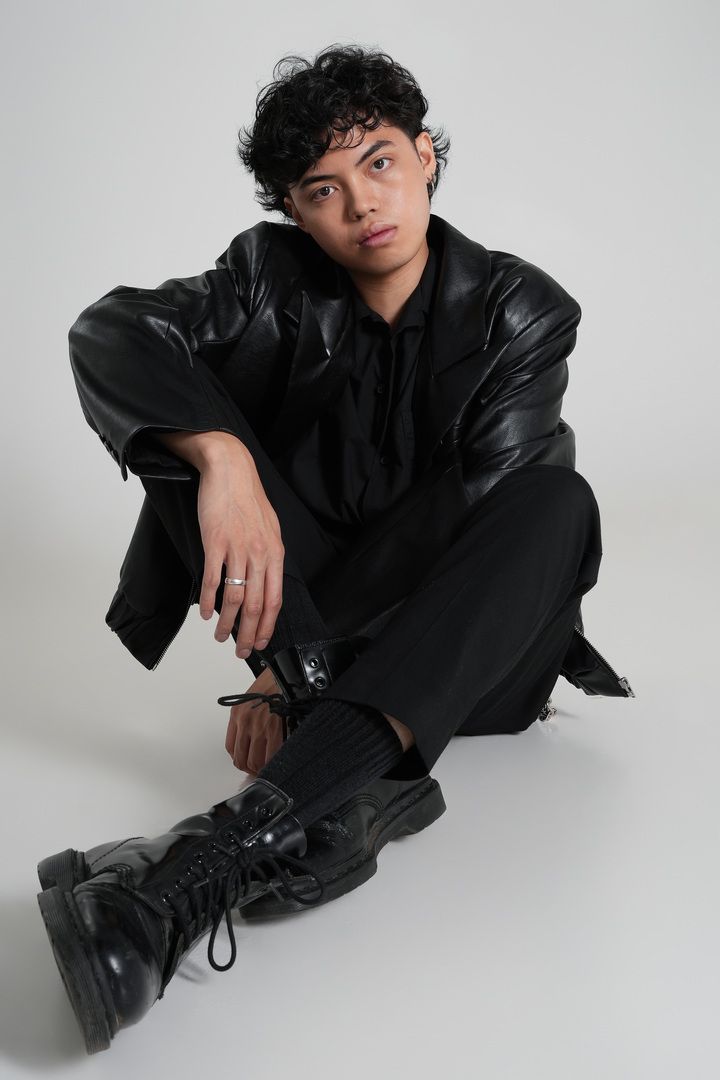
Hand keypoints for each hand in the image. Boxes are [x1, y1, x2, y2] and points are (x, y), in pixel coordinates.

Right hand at [150, 429, 284, 657]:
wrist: (230, 469)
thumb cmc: (248, 498)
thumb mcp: (269, 528)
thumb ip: (268, 556)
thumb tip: (264, 581)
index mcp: (275, 553)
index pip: (275, 599)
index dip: (268, 625)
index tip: (262, 642)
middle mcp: (260, 554)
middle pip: (256, 605)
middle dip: (249, 634)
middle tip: (242, 651)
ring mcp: (237, 549)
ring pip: (235, 598)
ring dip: (227, 623)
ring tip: (221, 636)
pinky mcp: (215, 542)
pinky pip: (213, 579)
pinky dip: (210, 601)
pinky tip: (207, 613)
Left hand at [224, 666, 284, 773]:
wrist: (287, 674)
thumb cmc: (273, 683)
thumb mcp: (251, 698)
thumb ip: (248, 719)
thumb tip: (253, 740)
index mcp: (237, 715)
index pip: (231, 748)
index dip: (240, 760)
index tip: (248, 762)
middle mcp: (244, 722)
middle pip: (241, 759)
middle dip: (250, 769)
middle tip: (259, 770)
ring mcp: (258, 727)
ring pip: (255, 762)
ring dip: (262, 769)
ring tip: (270, 767)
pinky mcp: (274, 729)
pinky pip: (271, 756)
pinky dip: (274, 763)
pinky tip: (279, 761)